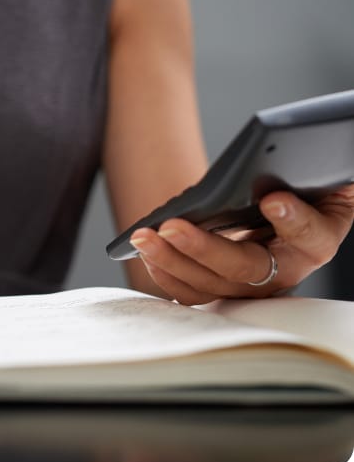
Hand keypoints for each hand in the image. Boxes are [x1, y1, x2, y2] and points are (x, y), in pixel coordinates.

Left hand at [129, 185, 353, 304]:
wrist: (294, 204)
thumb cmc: (304, 186)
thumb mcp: (314, 175)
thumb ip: (304, 172)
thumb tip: (274, 170)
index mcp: (318, 238)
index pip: (312, 236)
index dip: (295, 222)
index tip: (272, 201)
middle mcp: (287, 270)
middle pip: (245, 268)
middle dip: (204, 249)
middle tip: (170, 227)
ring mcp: (252, 284)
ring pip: (211, 286)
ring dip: (172, 263)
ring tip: (144, 238)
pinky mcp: (223, 285)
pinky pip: (192, 290)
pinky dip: (166, 272)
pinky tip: (145, 249)